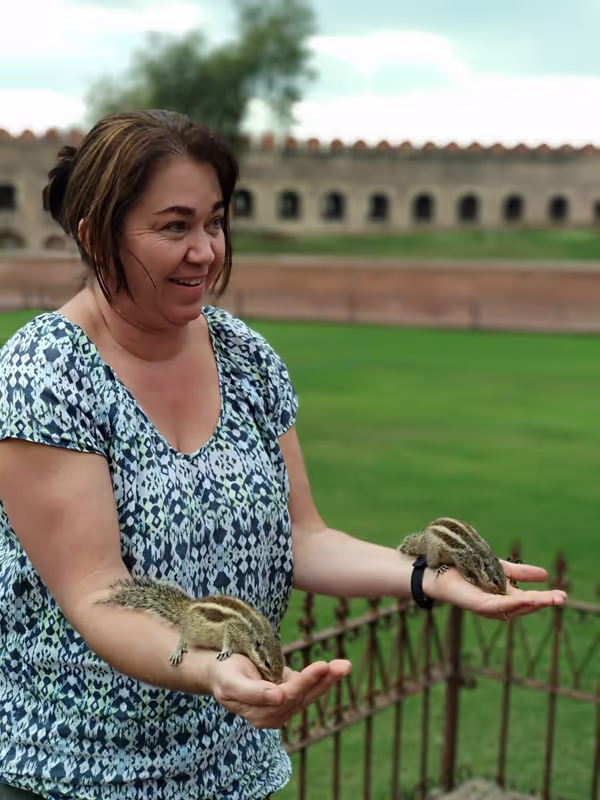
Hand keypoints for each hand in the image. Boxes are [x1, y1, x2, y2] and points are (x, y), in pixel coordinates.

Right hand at [208, 653, 351, 729]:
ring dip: (328, 679)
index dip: (306, 681)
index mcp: (260, 714)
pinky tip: (336, 669)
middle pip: (303, 696)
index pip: (289, 697)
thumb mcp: (232, 682)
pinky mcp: (288, 696)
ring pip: (310, 693)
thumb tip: (278, 698)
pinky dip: (323, 678)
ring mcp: (282, 707)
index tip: (322, 666)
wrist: (220, 672)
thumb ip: (253, 692)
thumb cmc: (224, 674)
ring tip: (344, 665)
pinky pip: (309, 688)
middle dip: (324, 679)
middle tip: (343, 665)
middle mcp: (274, 715)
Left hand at [423, 559, 566, 621]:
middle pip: (525, 608)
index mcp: (504, 598)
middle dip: (544, 603)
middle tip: (562, 598)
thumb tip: (546, 575)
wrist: (440, 567)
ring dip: (532, 604)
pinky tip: (523, 600)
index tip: (563, 595)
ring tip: (550, 599)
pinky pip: (496, 606)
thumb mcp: (500, 568)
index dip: (545, 599)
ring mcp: (487, 607)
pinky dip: (510, 604)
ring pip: (514, 609)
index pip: (528, 601)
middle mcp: (497, 606)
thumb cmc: (467, 568)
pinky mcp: (477, 605)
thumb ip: (521, 573)